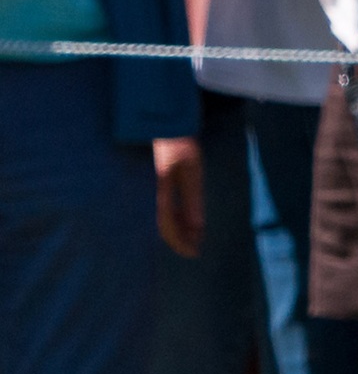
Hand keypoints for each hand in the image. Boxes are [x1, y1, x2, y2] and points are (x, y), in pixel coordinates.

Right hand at [155, 137, 206, 256]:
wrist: (158, 121)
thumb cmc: (179, 143)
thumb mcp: (192, 170)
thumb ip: (193, 199)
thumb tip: (197, 228)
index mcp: (156, 191)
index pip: (167, 225)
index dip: (181, 242)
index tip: (195, 253)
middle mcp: (146, 194)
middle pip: (161, 225)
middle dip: (178, 238)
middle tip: (195, 247)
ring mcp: (144, 190)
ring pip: (158, 217)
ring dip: (176, 228)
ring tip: (194, 234)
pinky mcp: (148, 184)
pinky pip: (157, 206)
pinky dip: (171, 215)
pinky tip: (184, 218)